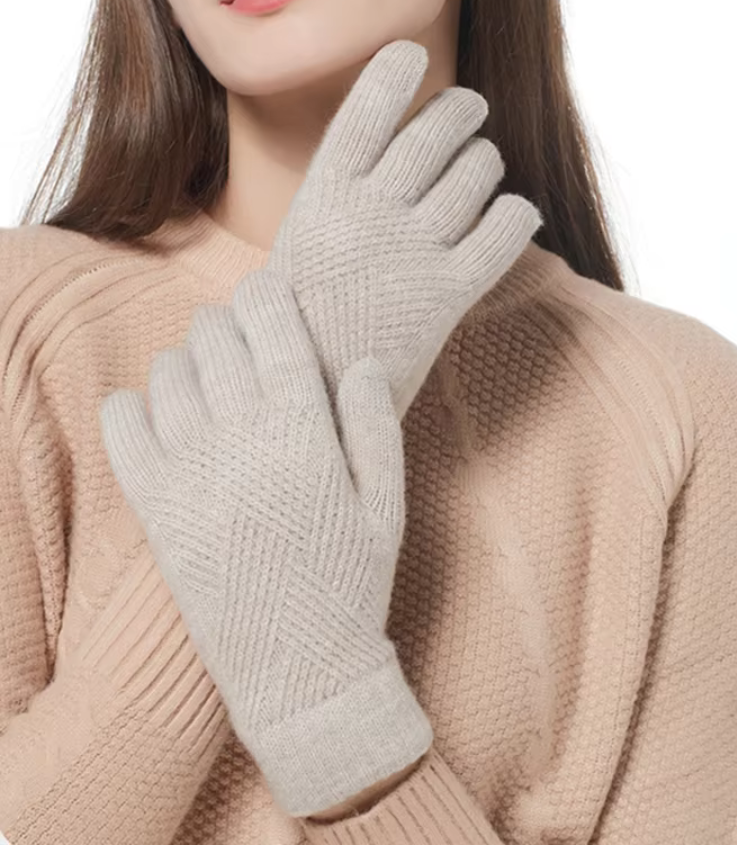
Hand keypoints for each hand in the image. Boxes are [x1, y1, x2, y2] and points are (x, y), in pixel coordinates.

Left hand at [98, 267, 432, 817]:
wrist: (301, 674)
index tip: (269, 289)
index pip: (274, 332)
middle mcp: (243, 444)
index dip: (268, 296)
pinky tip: (159, 411)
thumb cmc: (354, 587)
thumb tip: (363, 362)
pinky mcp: (156, 511)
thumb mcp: (387, 507)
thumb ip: (377, 427)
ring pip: (169, 374)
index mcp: (305, 436)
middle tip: (241, 332)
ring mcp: (192, 476)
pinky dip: (133, 403)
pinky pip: (123, 427)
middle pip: (216, 340)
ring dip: (187, 358)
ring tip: (208, 372)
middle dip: (228, 320)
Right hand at [265, 38, 542, 418]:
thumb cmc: (300, 324)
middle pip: (436, 131)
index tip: (413, 54)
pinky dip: (518, 213)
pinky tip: (515, 213)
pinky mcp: (448, 295)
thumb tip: (382, 158)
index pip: (367, 107)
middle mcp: (370, 213)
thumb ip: (336, 202)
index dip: (396, 69)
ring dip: (488, 160)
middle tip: (470, 111)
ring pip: (477, 172)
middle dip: (462, 111)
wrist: (309, 398)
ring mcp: (411, 252)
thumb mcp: (298, 249)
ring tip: (483, 166)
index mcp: (324, 196)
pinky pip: (504, 232)